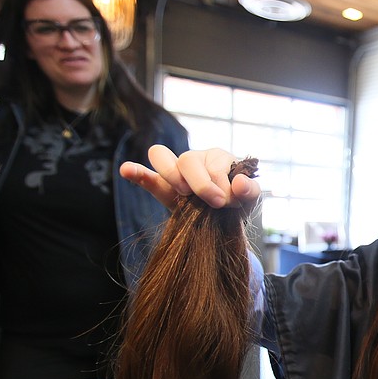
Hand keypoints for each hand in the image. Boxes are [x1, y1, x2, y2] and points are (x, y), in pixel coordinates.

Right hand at [119, 145, 260, 210]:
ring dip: (173, 175)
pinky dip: (136, 172)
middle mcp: (195, 159)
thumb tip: (239, 183)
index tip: (231, 202)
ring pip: (163, 158)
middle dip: (202, 184)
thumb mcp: (250, 199)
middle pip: (187, 159)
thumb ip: (250, 190)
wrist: (225, 220)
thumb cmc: (238, 203)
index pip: (215, 164)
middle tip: (215, 203)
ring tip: (186, 194)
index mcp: (217, 157)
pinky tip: (126, 170)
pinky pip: (146, 176)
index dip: (222, 184)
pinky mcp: (163, 187)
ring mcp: (176, 172)